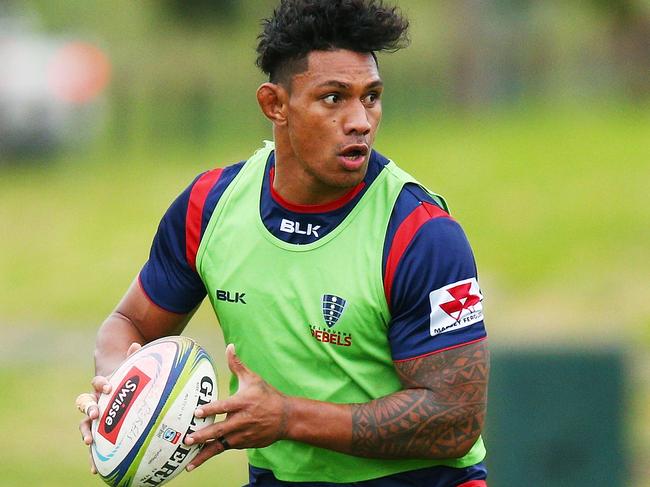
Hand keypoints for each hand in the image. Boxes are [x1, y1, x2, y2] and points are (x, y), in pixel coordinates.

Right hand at [77, 342, 141, 473]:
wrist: (116, 387)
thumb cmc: (127, 378)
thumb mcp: (131, 368)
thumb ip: (133, 358)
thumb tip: (137, 344)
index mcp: (102, 385)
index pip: (98, 382)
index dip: (102, 384)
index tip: (108, 387)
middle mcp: (94, 400)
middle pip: (85, 403)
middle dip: (88, 409)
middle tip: (95, 414)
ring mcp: (94, 417)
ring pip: (84, 425)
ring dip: (86, 433)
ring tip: (89, 442)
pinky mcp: (98, 431)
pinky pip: (95, 445)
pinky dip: (94, 457)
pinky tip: (97, 470)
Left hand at [184, 344, 289, 470]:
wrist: (286, 418)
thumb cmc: (267, 395)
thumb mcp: (253, 379)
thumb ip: (237, 365)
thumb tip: (229, 346)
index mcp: (243, 402)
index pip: (225, 406)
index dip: (211, 409)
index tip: (197, 412)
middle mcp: (242, 420)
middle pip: (221, 429)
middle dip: (204, 435)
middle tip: (188, 439)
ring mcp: (243, 434)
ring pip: (221, 445)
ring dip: (204, 453)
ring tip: (189, 461)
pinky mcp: (244, 444)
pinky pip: (225, 449)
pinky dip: (211, 455)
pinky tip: (196, 461)